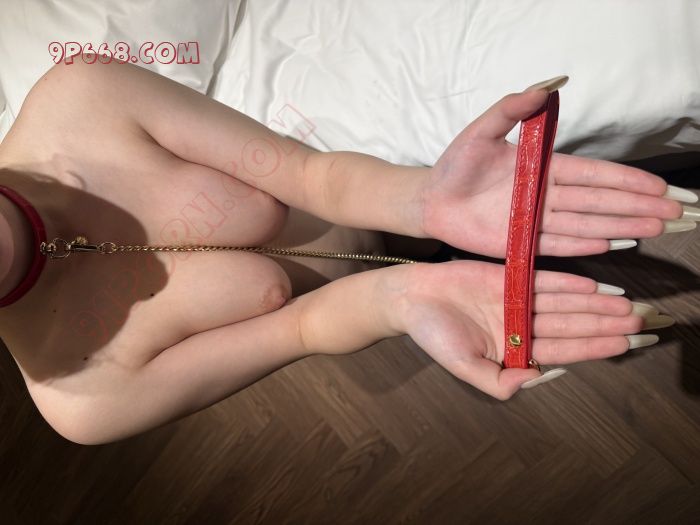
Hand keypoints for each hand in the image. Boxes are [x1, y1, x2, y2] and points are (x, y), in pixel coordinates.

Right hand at [394, 260, 669, 399]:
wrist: (409, 298)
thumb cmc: (432, 334)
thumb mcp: (463, 367)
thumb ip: (498, 382)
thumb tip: (538, 378)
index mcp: (512, 349)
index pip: (562, 349)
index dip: (593, 347)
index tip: (624, 344)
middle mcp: (519, 324)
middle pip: (569, 325)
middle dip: (603, 324)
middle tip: (638, 320)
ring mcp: (515, 299)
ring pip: (562, 302)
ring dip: (593, 302)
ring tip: (624, 302)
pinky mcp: (508, 276)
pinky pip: (542, 279)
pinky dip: (568, 282)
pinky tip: (592, 283)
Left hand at [420, 84, 695, 257]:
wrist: (430, 199)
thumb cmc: (455, 164)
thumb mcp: (481, 131)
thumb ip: (511, 109)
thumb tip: (545, 87)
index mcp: (541, 168)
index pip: (592, 174)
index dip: (625, 180)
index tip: (656, 186)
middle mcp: (544, 195)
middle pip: (598, 201)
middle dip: (634, 206)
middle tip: (671, 213)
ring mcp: (534, 220)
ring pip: (584, 223)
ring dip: (618, 226)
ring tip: (652, 229)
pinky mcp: (519, 242)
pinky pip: (556, 244)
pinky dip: (581, 245)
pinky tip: (609, 245)